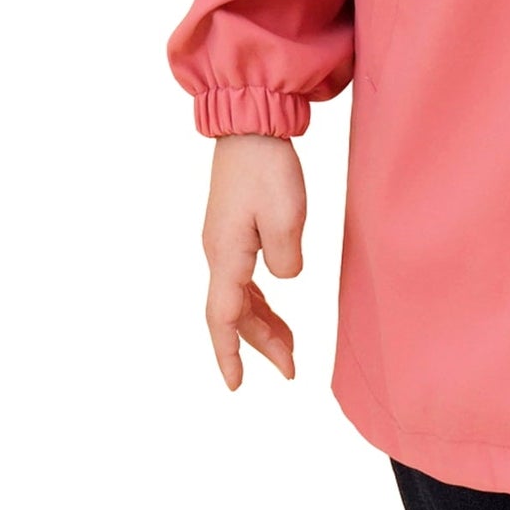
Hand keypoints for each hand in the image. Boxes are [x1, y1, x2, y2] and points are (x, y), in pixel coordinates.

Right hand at [202, 133, 305, 388]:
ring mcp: (223, 241)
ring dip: (262, 323)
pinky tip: (276, 302)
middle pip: (234, 313)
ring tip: (290, 345)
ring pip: (239, 296)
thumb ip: (286, 258)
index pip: (223, 318)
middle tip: (290, 368)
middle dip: (260, 344)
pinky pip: (244, 277)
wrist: (250, 125)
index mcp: (226, 255)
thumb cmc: (267, 166)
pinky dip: (260, 298)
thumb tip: (285, 279)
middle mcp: (218, 253)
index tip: (237, 385)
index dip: (229, 353)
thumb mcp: (287, 215)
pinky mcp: (233, 228)